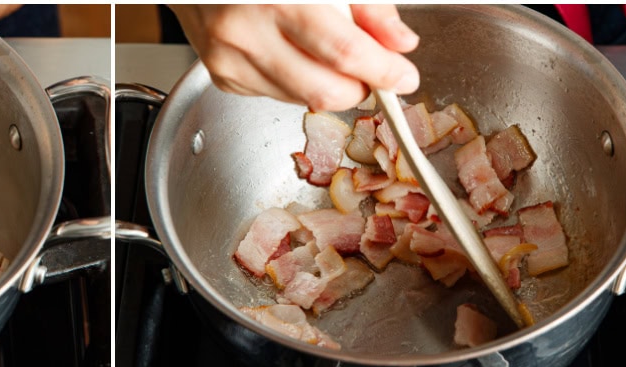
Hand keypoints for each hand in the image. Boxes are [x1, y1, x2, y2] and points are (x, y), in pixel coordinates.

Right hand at [169, 4, 420, 111]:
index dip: (383, 71)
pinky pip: (274, 94)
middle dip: (360, 86)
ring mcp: (228, 58)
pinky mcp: (221, 74)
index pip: (344, 53)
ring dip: (329, 85)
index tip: (404, 76)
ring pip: (301, 99)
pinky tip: (291, 51)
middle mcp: (247, 31)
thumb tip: (399, 43)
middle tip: (373, 70)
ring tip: (328, 53)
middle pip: (324, 89)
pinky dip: (296, 81)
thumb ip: (368, 5)